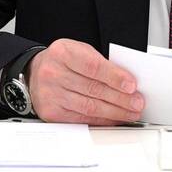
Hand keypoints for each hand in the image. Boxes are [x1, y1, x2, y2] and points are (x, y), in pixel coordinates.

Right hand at [27, 38, 143, 125]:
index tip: (131, 85)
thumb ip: (100, 63)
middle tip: (137, 102)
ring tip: (131, 112)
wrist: (34, 73)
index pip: (93, 67)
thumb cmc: (62, 61)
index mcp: (62, 53)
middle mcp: (53, 73)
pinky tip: (113, 119)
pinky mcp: (51, 112)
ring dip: (114, 112)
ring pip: (89, 107)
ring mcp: (50, 94)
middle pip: (93, 89)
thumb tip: (126, 82)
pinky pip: (81, 119)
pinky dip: (101, 120)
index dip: (114, 77)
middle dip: (120, 98)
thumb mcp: (79, 51)